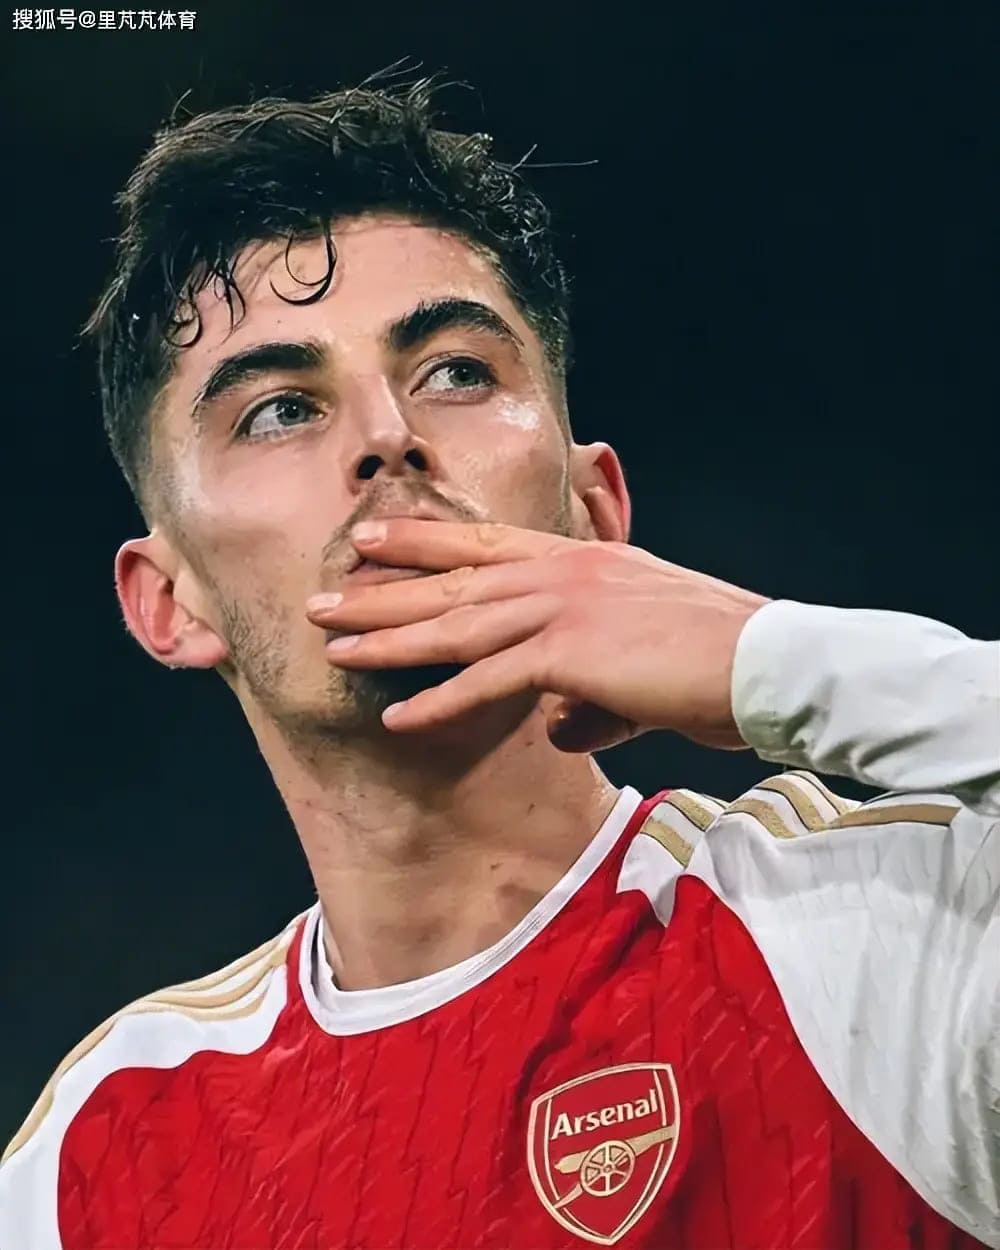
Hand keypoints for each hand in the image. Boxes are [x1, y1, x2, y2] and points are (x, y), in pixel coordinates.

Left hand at [305, 520, 770, 751]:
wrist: (766, 663)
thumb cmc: (714, 661)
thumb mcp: (638, 671)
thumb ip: (588, 699)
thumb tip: (557, 730)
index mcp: (580, 560)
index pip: (485, 544)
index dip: (424, 541)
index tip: (374, 538)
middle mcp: (562, 572)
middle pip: (454, 578)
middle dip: (383, 586)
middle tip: (325, 590)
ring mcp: (564, 606)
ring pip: (457, 622)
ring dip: (389, 636)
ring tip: (333, 643)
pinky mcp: (571, 653)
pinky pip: (489, 681)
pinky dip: (440, 700)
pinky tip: (397, 715)